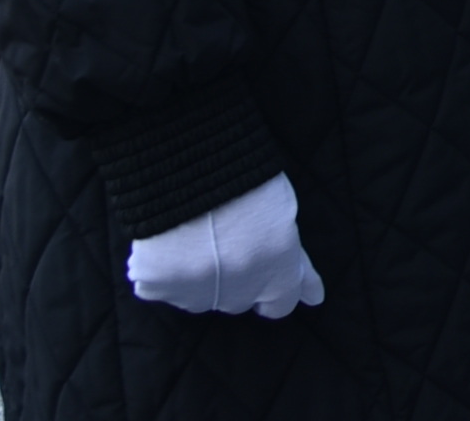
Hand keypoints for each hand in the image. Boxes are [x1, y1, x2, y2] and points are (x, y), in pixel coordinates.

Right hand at [126, 171, 324, 318]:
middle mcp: (238, 292)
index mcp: (276, 273)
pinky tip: (167, 241)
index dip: (274, 291)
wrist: (194, 164)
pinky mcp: (156, 286)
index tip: (268, 278)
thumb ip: (292, 258)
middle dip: (237, 279)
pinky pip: (159, 286)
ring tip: (195, 237)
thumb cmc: (247, 178)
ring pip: (198, 297)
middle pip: (238, 300)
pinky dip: (162, 270)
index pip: (281, 305)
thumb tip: (313, 298)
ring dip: (199, 277)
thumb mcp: (284, 215)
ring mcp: (194, 293)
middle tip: (226, 244)